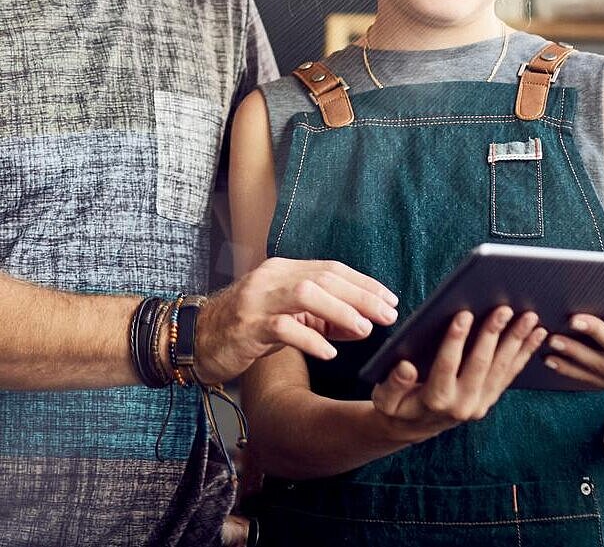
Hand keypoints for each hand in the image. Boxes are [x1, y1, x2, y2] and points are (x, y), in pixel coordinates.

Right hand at [194, 257, 398, 382]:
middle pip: (323, 278)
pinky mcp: (247, 326)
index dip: (363, 283)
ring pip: (305, 294)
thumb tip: (363, 324)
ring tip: (364, 329)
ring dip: (340, 311)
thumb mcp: (288, 318)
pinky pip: (283, 328)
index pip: (331, 269)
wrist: (195, 339)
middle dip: (360, 296)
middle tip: (388, 314)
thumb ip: (323, 318)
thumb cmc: (246, 328)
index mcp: (283, 270)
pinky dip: (310, 339)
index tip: (390, 299)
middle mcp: (271, 277)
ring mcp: (257, 300)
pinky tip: (329, 352)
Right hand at [371, 307, 546, 443]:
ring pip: (501, 369)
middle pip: (481, 365)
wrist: (413, 428)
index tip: (463, 313)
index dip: (455, 339)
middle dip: (493, 334)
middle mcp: (462, 405)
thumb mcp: (385, 398)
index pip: (447, 365)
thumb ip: (394, 384)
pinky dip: (524, 353)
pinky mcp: (490, 399)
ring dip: (517, 342)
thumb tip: (405, 366)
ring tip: (530, 318)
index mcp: (435, 400)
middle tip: (504, 309)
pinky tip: (537, 334)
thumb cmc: (397, 405)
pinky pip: (509, 374)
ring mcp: (480, 403)